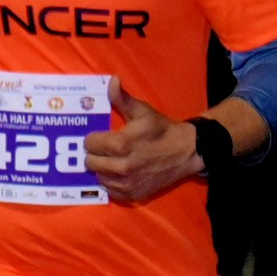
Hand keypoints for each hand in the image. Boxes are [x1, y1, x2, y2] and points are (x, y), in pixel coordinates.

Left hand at [82, 77, 202, 201]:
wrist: (186, 152)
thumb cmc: (162, 129)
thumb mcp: (143, 111)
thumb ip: (122, 99)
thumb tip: (111, 81)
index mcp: (122, 144)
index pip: (90, 144)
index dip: (94, 138)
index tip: (102, 136)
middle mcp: (123, 167)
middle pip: (90, 162)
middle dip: (95, 154)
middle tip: (106, 149)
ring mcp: (128, 183)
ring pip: (99, 177)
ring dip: (102, 169)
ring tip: (113, 160)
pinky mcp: (134, 195)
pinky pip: (110, 191)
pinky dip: (112, 182)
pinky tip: (119, 173)